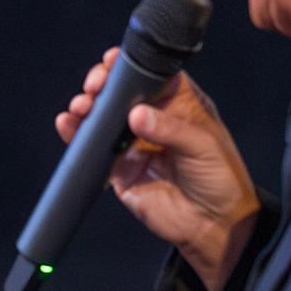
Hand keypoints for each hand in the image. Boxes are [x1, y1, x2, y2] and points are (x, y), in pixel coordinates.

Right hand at [58, 48, 261, 290]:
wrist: (213, 227)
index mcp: (180, 106)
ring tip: (82, 106)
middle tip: (95, 87)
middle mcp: (155, 121)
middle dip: (103, 85)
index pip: (152, 76)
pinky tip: (68, 125)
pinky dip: (76, 135)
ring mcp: (135, 144)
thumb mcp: (203, 147)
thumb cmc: (222, 182)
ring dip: (88, 107)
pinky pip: (93, 148)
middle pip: (122, 93)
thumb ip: (170, 129)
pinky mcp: (119, 168)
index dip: (131, 66)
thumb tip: (137, 114)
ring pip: (104, 117)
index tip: (113, 62)